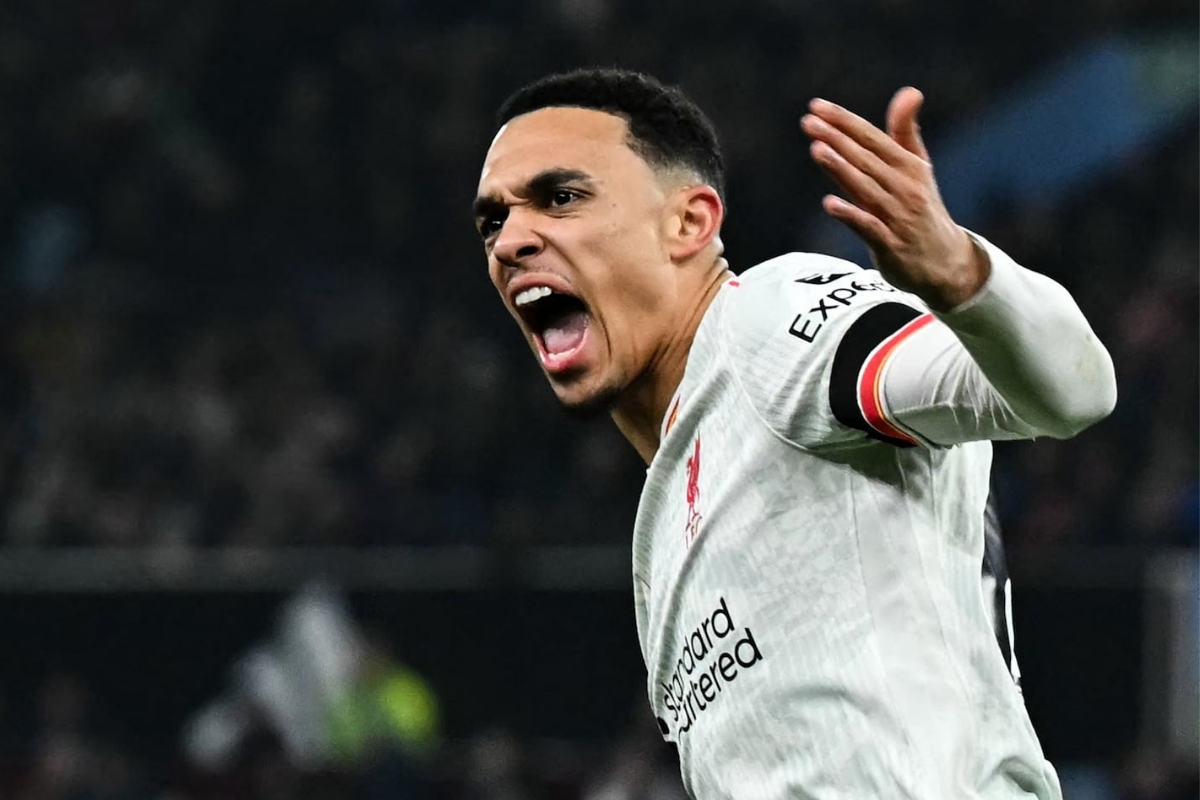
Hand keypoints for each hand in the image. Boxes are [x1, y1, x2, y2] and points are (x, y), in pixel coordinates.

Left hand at [801, 88, 987, 310]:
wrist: (946, 263)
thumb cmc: (922, 211)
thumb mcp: (918, 170)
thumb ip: (905, 133)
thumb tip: (909, 91)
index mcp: (910, 167)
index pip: (872, 138)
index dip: (845, 121)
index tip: (816, 106)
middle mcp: (905, 188)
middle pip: (866, 159)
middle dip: (837, 139)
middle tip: (809, 121)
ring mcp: (898, 217)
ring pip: (866, 189)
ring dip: (841, 169)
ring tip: (817, 149)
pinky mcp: (891, 245)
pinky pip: (869, 227)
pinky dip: (850, 215)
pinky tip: (829, 204)